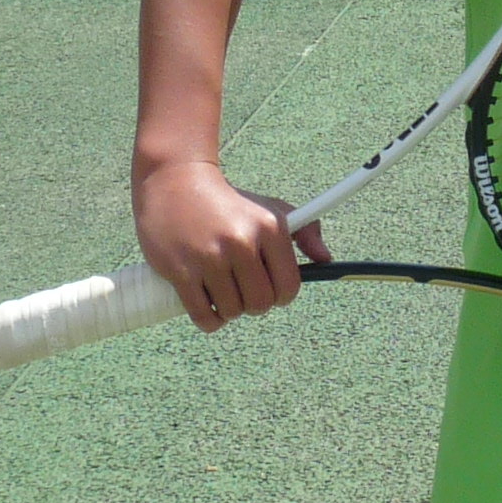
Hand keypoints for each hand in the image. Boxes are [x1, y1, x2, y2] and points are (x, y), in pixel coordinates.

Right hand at [132, 158, 323, 330]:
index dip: (280, 295)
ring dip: (228, 309)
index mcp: (270, 228)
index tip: (269, 289)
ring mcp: (210, 257)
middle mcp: (242, 242)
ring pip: (232, 312)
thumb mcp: (271, 209)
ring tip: (221, 290)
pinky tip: (207, 306)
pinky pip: (204, 317)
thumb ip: (306, 231)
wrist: (175, 182)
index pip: (289, 288)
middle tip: (242, 290)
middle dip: (253, 304)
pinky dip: (208, 320)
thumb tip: (325, 259)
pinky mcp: (180, 270)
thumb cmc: (230, 203)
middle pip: (260, 304)